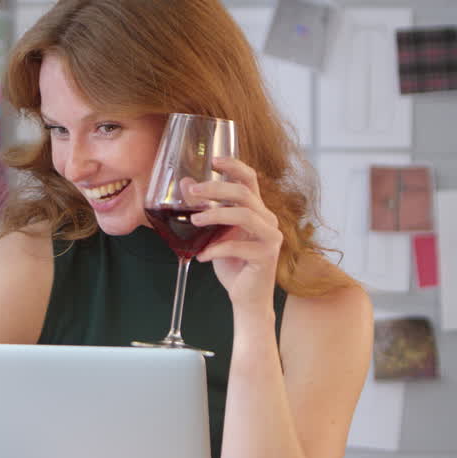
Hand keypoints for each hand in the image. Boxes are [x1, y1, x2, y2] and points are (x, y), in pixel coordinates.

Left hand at [188, 155, 281, 308]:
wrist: (246, 298)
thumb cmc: (233, 264)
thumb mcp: (214, 234)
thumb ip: (204, 211)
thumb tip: (185, 185)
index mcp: (257, 211)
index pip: (249, 180)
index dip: (234, 166)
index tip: (213, 160)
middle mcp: (268, 220)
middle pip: (244, 193)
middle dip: (215, 189)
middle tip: (192, 192)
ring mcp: (270, 237)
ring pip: (244, 215)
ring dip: (215, 215)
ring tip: (195, 221)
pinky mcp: (266, 256)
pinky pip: (238, 246)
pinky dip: (216, 249)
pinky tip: (202, 256)